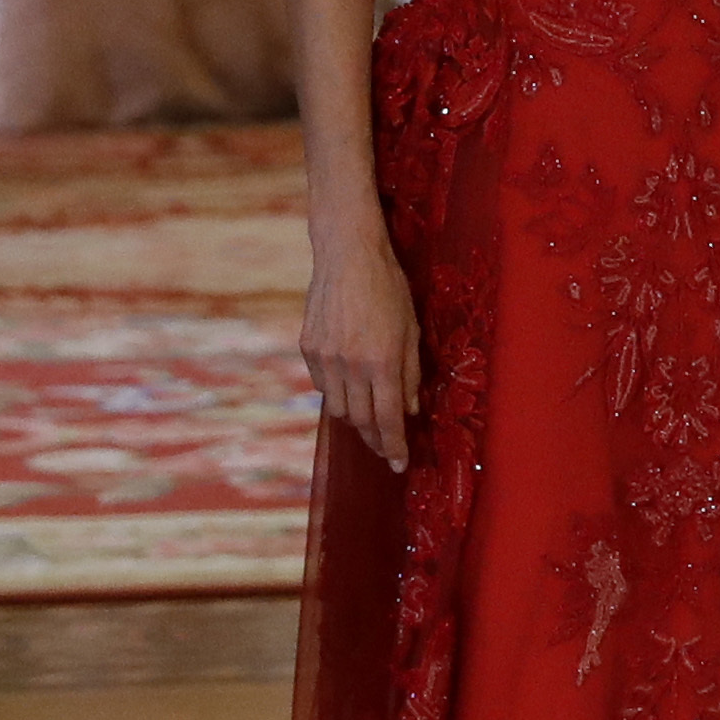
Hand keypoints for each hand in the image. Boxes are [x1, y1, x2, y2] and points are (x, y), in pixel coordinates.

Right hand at [303, 226, 422, 470]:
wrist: (347, 254)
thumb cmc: (388, 287)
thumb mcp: (411, 328)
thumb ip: (410, 372)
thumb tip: (410, 409)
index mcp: (382, 361)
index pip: (389, 418)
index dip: (395, 445)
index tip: (399, 464)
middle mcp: (351, 366)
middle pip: (361, 420)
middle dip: (375, 439)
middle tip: (385, 447)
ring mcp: (325, 358)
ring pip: (337, 408)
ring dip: (354, 418)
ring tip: (367, 418)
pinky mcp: (308, 348)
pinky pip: (321, 385)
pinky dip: (336, 392)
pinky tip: (347, 386)